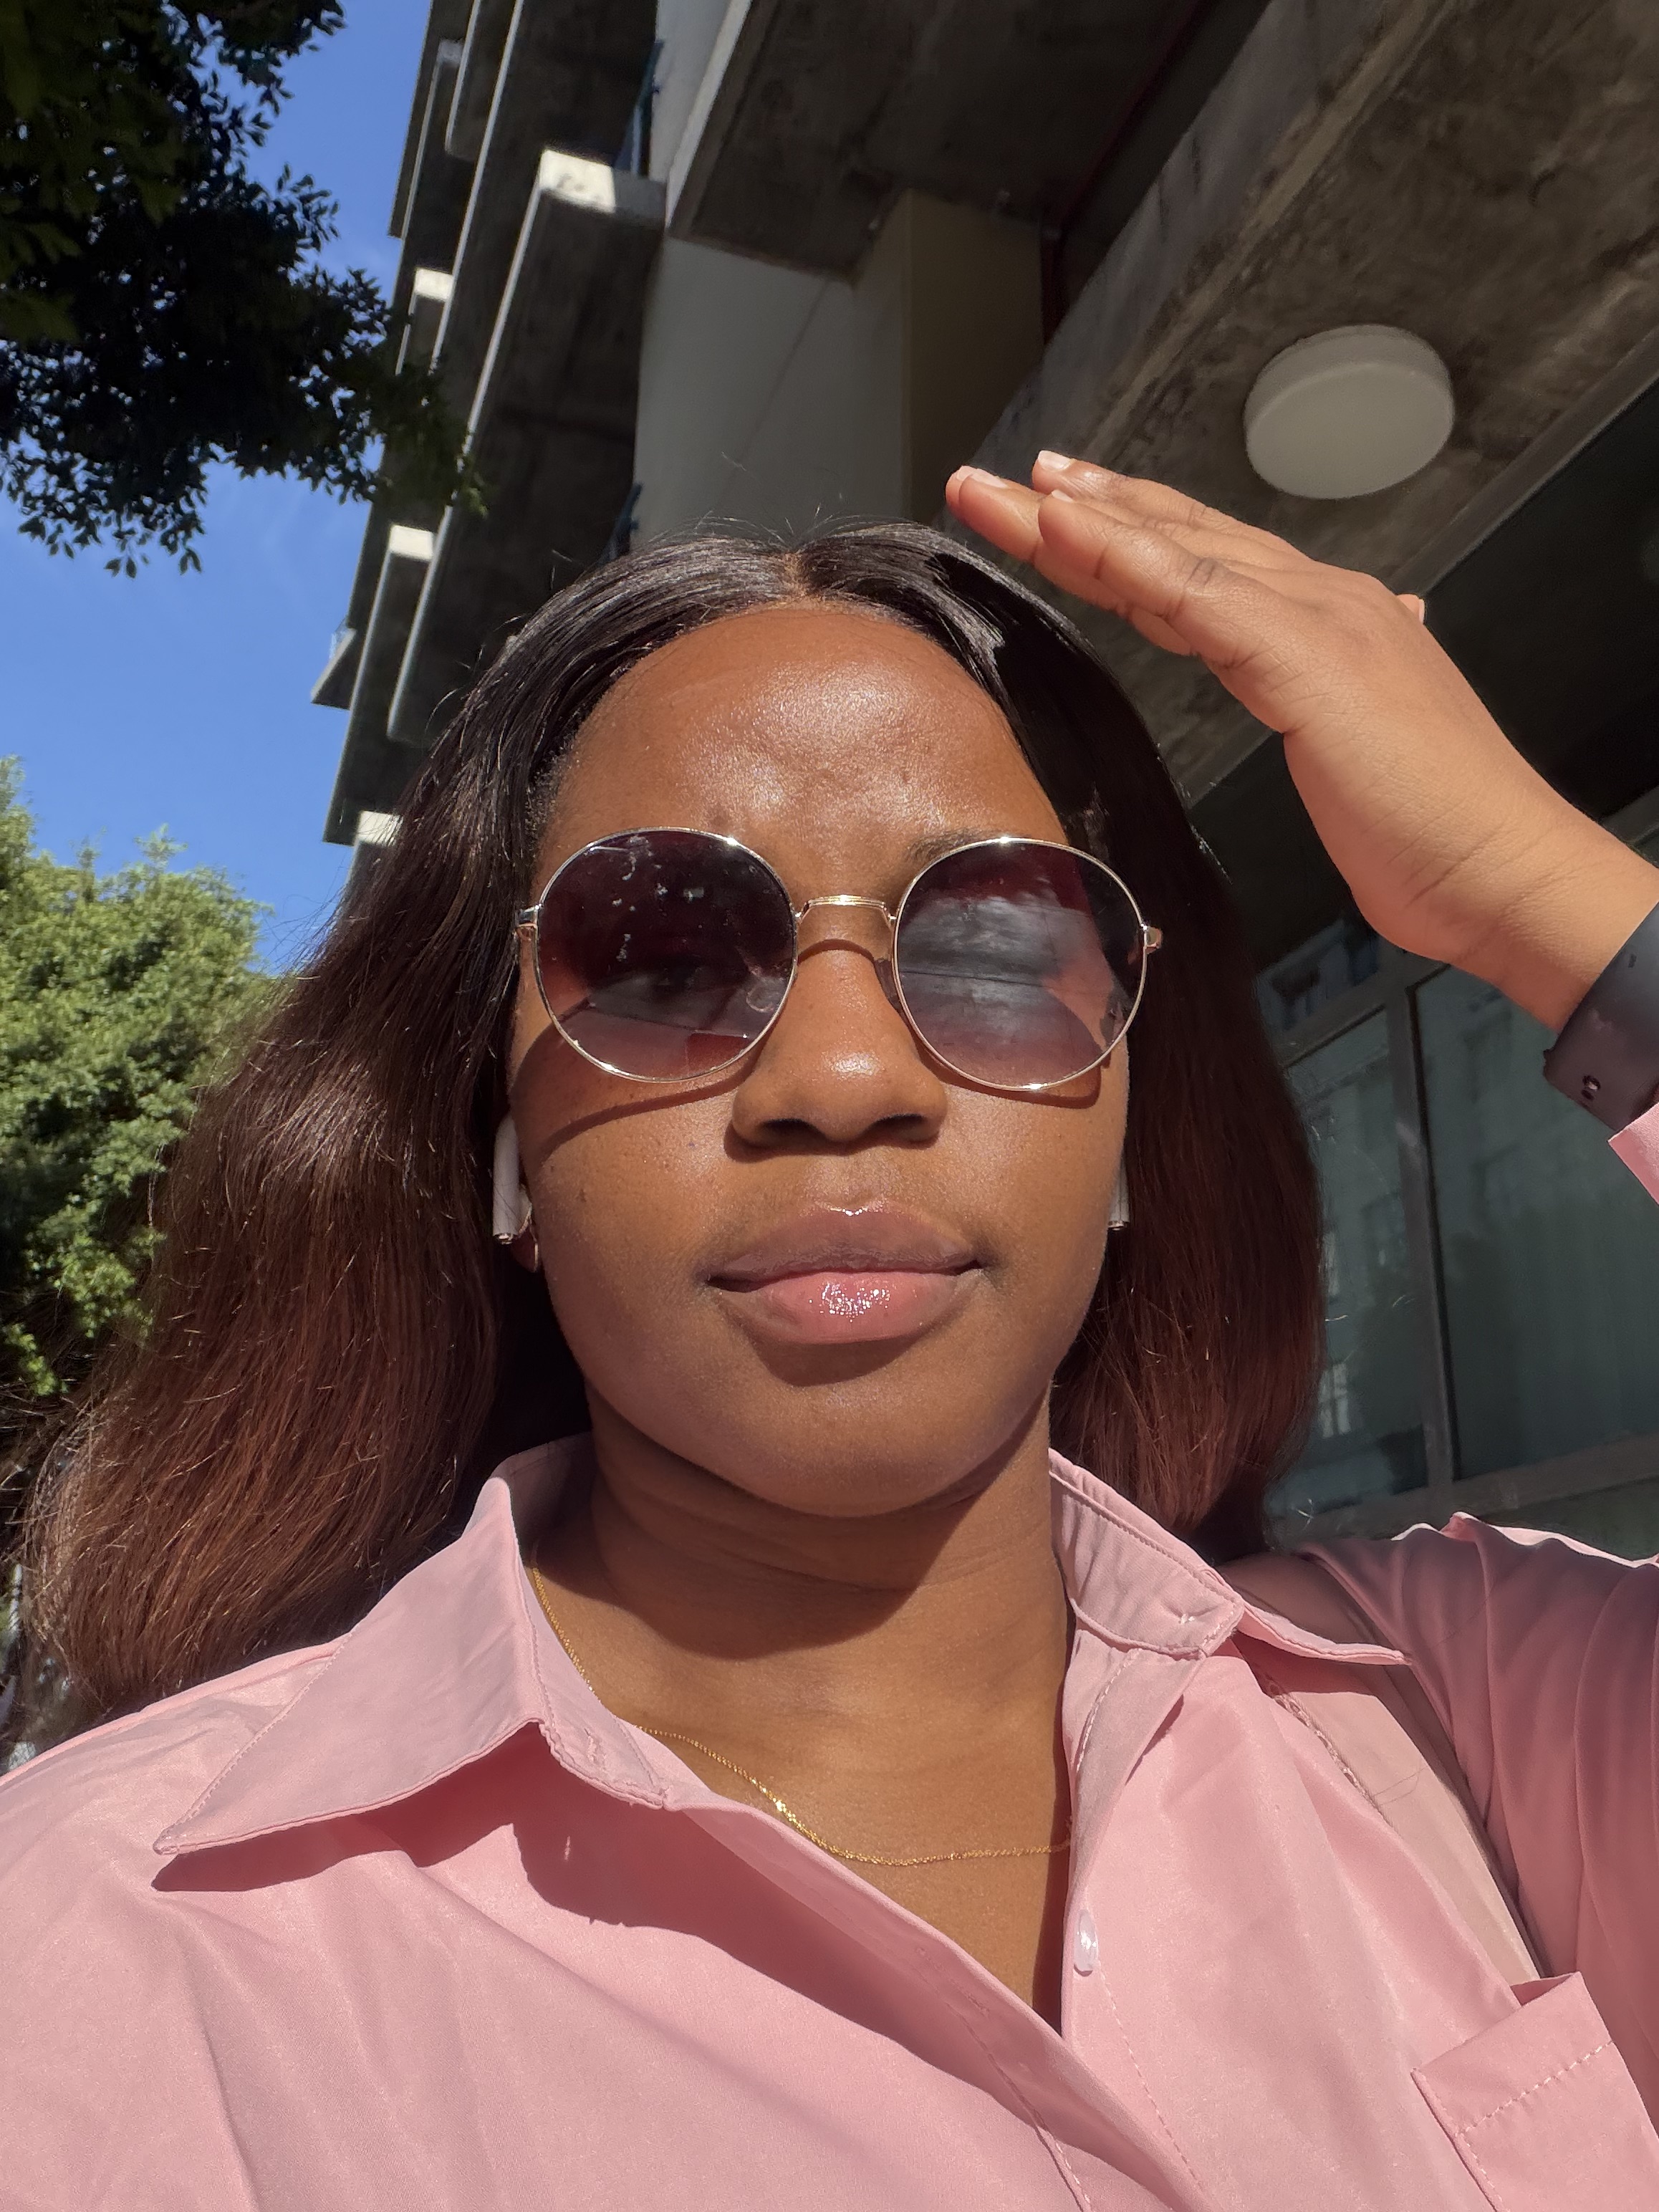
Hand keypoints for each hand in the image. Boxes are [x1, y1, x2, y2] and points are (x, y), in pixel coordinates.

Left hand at [946, 453, 1658, 1031]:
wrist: (1500, 866)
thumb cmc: (1427, 833)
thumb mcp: (1354, 757)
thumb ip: (1328, 709)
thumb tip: (1323, 689)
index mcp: (1327, 621)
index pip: (1204, 565)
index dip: (1132, 534)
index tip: (1063, 509)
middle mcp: (1319, 599)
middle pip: (1176, 540)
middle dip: (1087, 506)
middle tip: (1009, 477)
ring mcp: (1312, 616)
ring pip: (1170, 551)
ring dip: (1078, 518)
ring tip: (1003, 490)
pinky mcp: (1301, 653)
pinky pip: (1188, 592)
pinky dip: (1121, 554)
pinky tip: (1061, 526)